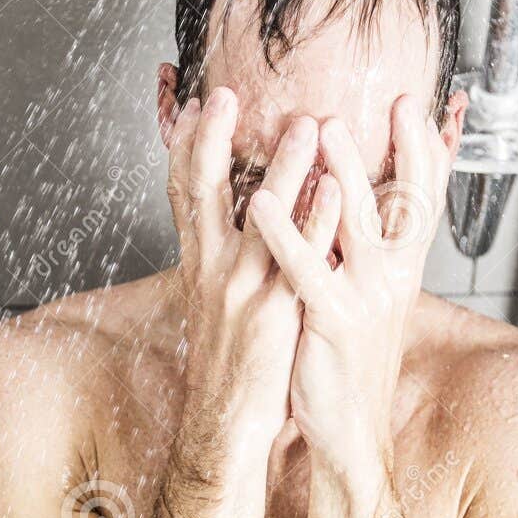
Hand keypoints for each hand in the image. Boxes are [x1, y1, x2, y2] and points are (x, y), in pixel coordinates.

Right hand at [163, 86, 334, 450]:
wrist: (228, 423)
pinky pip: (298, 259)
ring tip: (304, 125)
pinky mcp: (274, 314)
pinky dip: (315, 221)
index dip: (185, 147)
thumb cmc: (232, 363)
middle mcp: (213, 270)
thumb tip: (239, 221)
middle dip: (210, 140)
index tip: (193, 105)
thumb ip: (227, 257)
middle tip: (223, 95)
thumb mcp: (218, 301)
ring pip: (260, 218)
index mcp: (199, 264)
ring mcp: (243, 291)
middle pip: (203, 192)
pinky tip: (334, 190)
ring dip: (283, 168)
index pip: (184, 194)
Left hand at [245, 94, 451, 472]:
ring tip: (318, 126)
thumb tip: (350, 201)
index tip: (414, 106)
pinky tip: (261, 202)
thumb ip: (363, 250)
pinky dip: (285, 233)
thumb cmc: (347, 359)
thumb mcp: (366, 298)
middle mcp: (390, 277)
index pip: (421, 200)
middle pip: (396, 199)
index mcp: (399, 268)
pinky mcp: (330, 322)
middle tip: (378, 100)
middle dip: (386, 147)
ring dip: (338, 172)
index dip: (423, 152)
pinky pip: (306, 269)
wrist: (349, 431)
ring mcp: (364, 298)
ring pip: (353, 223)